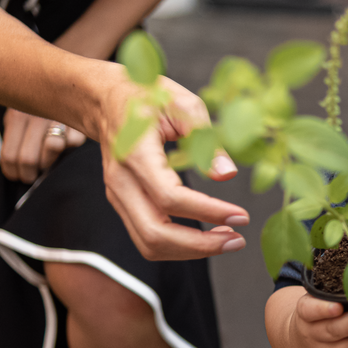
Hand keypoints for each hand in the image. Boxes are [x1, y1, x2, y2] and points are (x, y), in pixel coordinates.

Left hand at [0, 108, 85, 182]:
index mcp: (16, 116)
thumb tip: (12, 170)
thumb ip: (13, 140)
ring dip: (48, 161)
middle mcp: (37, 115)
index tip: (15, 175)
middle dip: (29, 174)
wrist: (59, 90)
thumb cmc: (35, 109)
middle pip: (28, 159)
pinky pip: (72, 142)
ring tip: (46, 160)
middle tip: (30, 175)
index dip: (11, 172)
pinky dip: (69, 146)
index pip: (9, 155)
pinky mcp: (78, 122)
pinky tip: (64, 142)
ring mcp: (59, 116)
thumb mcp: (16, 118)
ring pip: (52, 148)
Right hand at [99, 75, 250, 260]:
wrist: (106, 99)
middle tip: (237, 240)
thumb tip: (227, 175)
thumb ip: (205, 139)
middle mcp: (120, 181)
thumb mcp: (182, 104)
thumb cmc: (146, 96)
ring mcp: (117, 196)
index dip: (208, 212)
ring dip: (190, 251)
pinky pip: (147, 237)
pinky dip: (178, 246)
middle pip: (155, 233)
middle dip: (200, 245)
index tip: (241, 216)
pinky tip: (207, 236)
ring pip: (149, 243)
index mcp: (135, 153)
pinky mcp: (123, 203)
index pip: (170, 198)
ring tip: (227, 241)